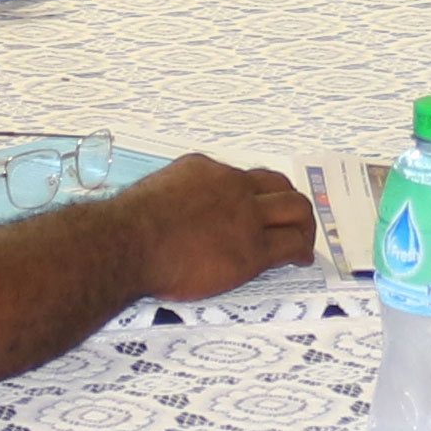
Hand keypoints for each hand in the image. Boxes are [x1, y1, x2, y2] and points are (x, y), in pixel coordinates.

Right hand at [107, 153, 315, 300]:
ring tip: (303, 239)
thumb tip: (168, 213)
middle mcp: (232, 185)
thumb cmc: (126, 229)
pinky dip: (301, 250)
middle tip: (291, 217)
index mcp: (204, 170)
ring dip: (303, 224)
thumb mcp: (152, 195)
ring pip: (294, 209)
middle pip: (277, 184)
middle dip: (288, 200)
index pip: (242, 175)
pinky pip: (291, 244)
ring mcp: (247, 215)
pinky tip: (300, 260)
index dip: (255, 191)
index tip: (257, 204)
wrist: (129, 244)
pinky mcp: (253, 249)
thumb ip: (172, 199)